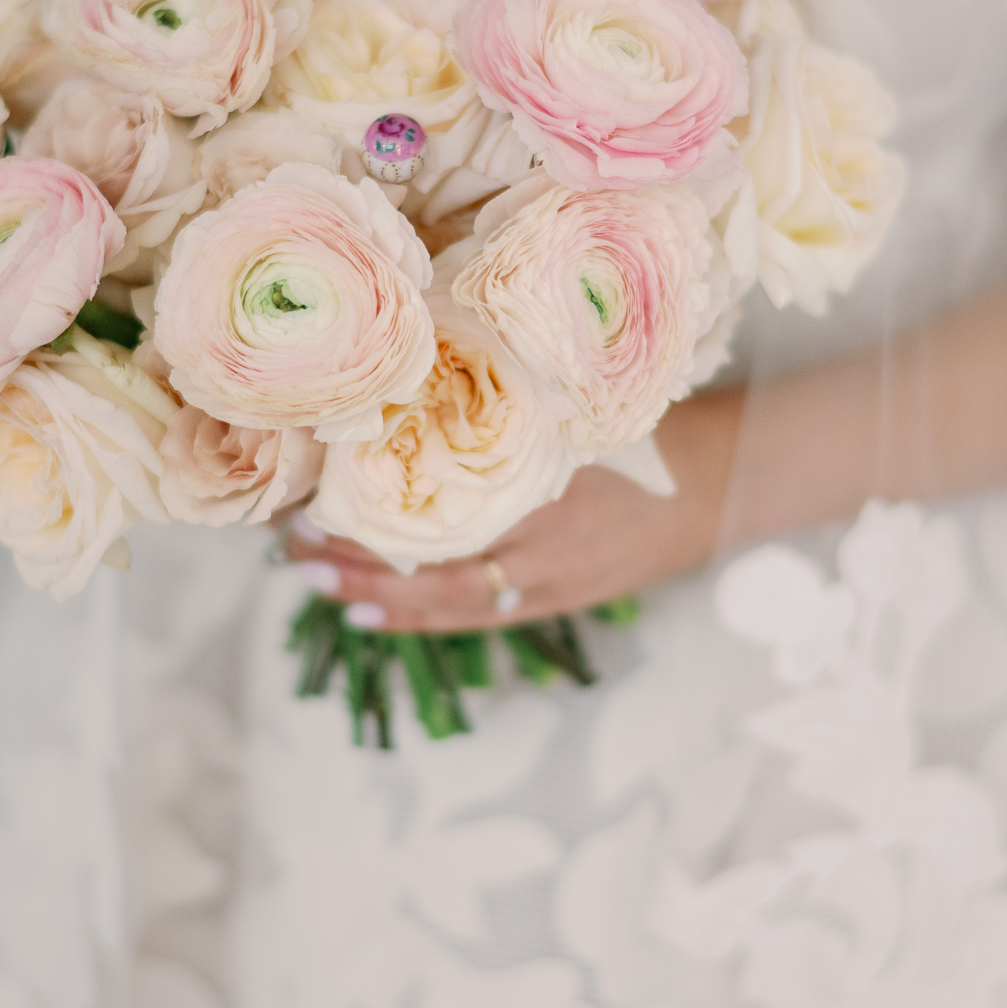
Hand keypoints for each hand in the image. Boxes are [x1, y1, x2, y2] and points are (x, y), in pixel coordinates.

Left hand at [278, 387, 744, 631]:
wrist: (712, 488)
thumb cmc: (641, 434)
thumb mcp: (576, 412)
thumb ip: (511, 411)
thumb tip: (418, 391)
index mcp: (540, 485)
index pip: (440, 507)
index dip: (375, 512)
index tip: (316, 500)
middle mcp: (538, 543)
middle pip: (429, 562)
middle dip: (357, 558)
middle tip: (294, 547)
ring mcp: (545, 581)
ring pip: (444, 600)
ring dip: (378, 591)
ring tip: (317, 582)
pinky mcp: (552, 600)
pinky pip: (473, 615)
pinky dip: (420, 616)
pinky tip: (372, 610)